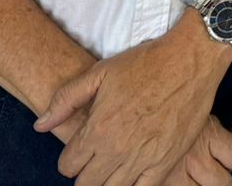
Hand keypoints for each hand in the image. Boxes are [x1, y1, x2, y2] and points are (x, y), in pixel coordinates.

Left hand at [34, 22, 231, 185]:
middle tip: (96, 158)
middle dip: (86, 174)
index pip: (67, 166)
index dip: (70, 159)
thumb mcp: (100, 72)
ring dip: (108, 181)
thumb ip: (65, 100)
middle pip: (87, 185)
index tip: (80, 150)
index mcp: (98, 129)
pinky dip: (133, 185)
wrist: (191, 59)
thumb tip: (40, 125)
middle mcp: (117, 149)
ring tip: (115, 165)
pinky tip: (134, 173)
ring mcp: (143, 159)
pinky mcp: (166, 162)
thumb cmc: (145, 62)